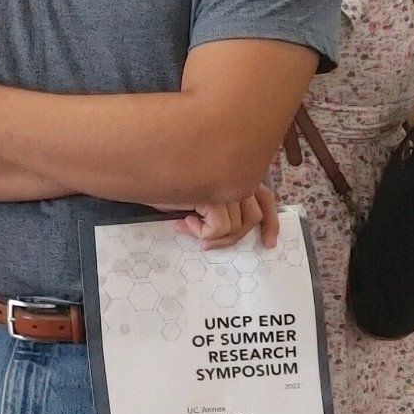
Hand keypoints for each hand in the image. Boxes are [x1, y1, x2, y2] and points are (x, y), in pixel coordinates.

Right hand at [163, 184, 280, 250]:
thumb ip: (219, 205)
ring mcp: (226, 185)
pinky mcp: (213, 195)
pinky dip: (202, 233)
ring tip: (187, 227)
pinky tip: (184, 223)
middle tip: (208, 244)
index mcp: (237, 173)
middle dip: (233, 236)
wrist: (142, 169)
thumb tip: (228, 230)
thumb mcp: (198, 193)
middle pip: (253, 218)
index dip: (271, 224)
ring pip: (236, 227)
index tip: (268, 242)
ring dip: (212, 236)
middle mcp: (236, 177)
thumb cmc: (165, 178)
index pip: (267, 199)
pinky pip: (219, 228)